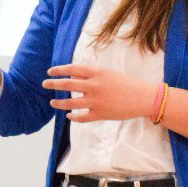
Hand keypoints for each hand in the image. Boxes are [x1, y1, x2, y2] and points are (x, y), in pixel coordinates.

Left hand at [42, 65, 158, 122]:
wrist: (143, 97)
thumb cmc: (127, 83)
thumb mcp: (109, 73)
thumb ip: (93, 74)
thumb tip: (76, 74)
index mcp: (97, 73)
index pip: (72, 69)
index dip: (59, 70)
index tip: (50, 71)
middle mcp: (94, 86)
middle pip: (67, 84)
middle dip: (53, 84)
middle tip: (45, 84)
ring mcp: (96, 101)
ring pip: (71, 102)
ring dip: (59, 103)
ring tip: (53, 103)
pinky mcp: (100, 114)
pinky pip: (82, 117)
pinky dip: (74, 117)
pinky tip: (69, 116)